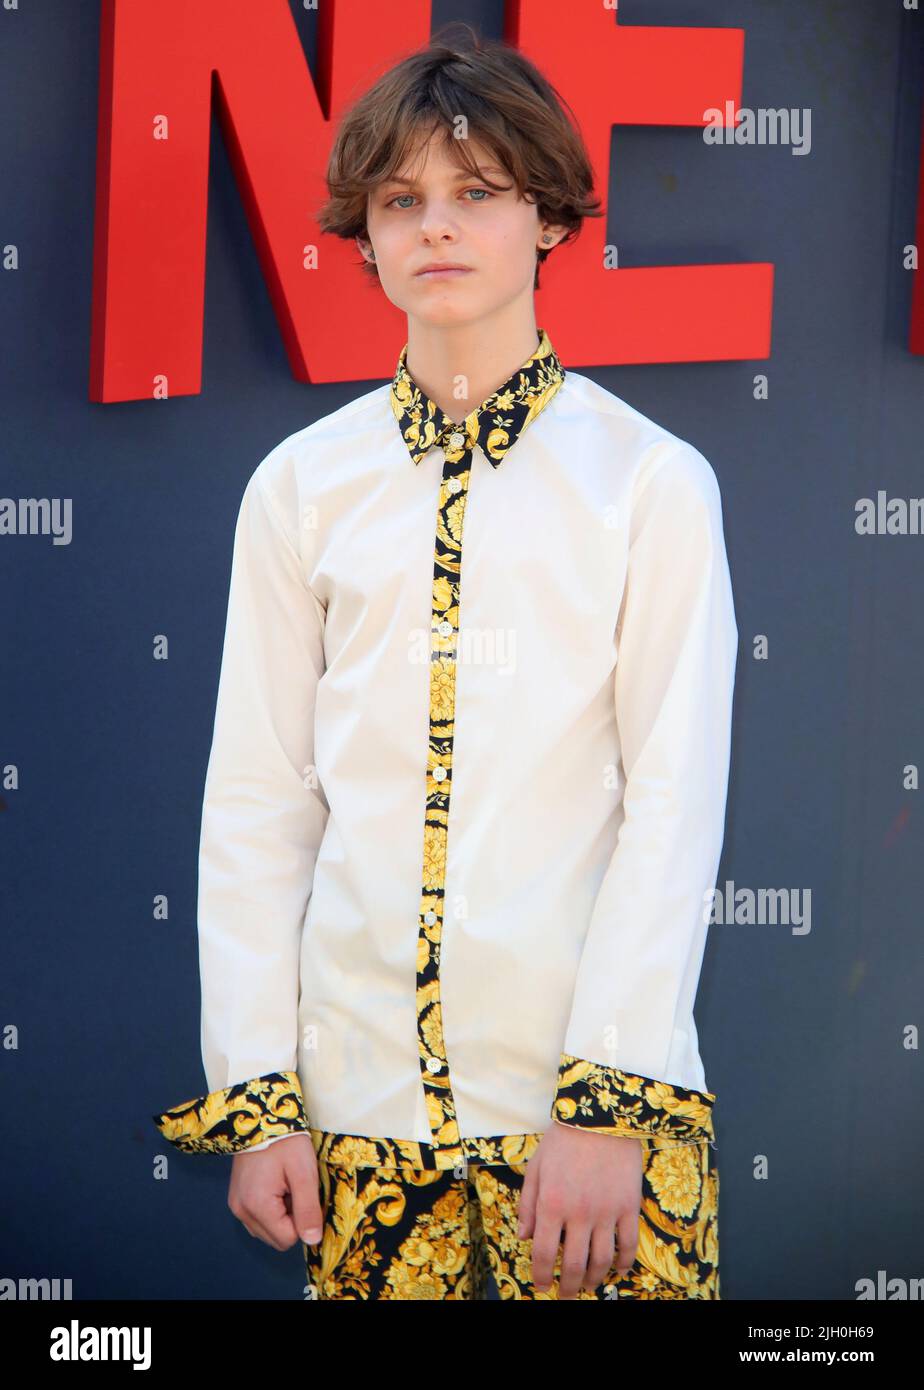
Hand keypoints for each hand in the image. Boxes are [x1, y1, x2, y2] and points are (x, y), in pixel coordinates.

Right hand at [228, 1134, 322, 1250]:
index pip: (288, 1239)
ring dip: (281, 1215)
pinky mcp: (236, 1199)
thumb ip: (308, 1209)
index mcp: (257, 1206)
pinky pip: (257, 1219)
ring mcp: (236, 1205)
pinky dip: (270, 1210)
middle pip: (276, 1238)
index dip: (302, 1220)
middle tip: (294, 1188)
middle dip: (291, 1220)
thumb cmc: (286, 1142)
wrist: (261, 1116)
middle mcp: (241, 1211)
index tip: (302, 1192)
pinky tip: (274, 1186)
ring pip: (267, 1231)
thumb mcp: (304, 1173)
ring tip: (284, 1185)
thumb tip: (312, 1240)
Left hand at [517, 1121, 642, 1297]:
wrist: (601, 1117)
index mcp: (552, 1205)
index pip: (545, 1253)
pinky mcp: (629, 1207)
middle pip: (574, 1265)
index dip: (541, 1276)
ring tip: (588, 1285)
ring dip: (594, 1279)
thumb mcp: (536, 1168)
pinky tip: (617, 1270)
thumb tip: (524, 1237)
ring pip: (602, 1261)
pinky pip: (629, 1245)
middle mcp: (579, 1214)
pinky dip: (624, 1263)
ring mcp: (607, 1213)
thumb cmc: (563, 1140)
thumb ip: (528, 1204)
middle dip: (567, 1286)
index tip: (542, 1285)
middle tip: (565, 1295)